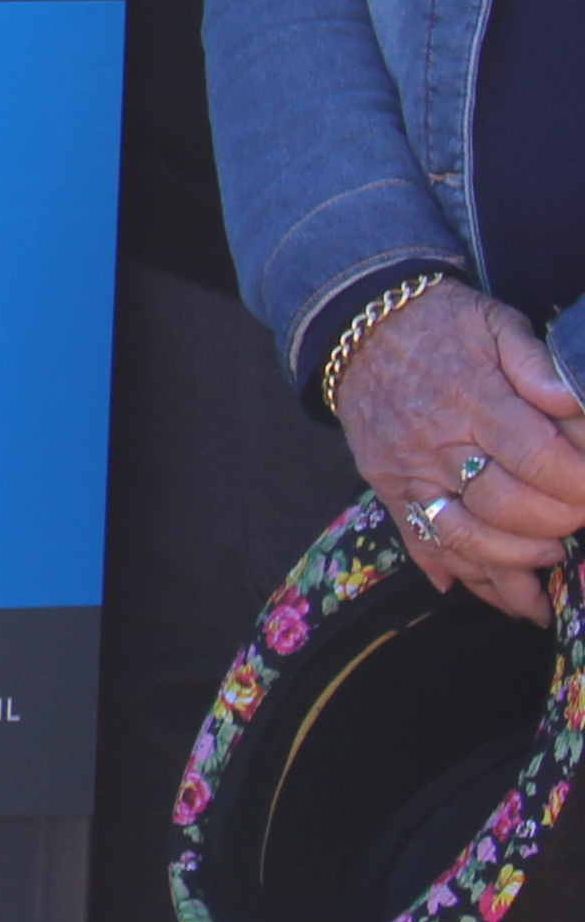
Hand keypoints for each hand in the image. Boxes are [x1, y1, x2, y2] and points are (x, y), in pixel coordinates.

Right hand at [342, 284, 584, 622]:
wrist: (357, 325)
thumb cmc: (443, 326)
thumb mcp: (497, 323)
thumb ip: (539, 363)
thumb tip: (574, 402)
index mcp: (472, 397)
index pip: (536, 457)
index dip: (577, 484)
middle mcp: (436, 440)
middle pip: (504, 505)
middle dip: (557, 525)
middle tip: (580, 524)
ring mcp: (408, 470)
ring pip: (464, 538)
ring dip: (517, 565)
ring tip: (552, 565)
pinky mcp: (388, 489)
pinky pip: (424, 544)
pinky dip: (466, 578)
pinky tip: (507, 598)